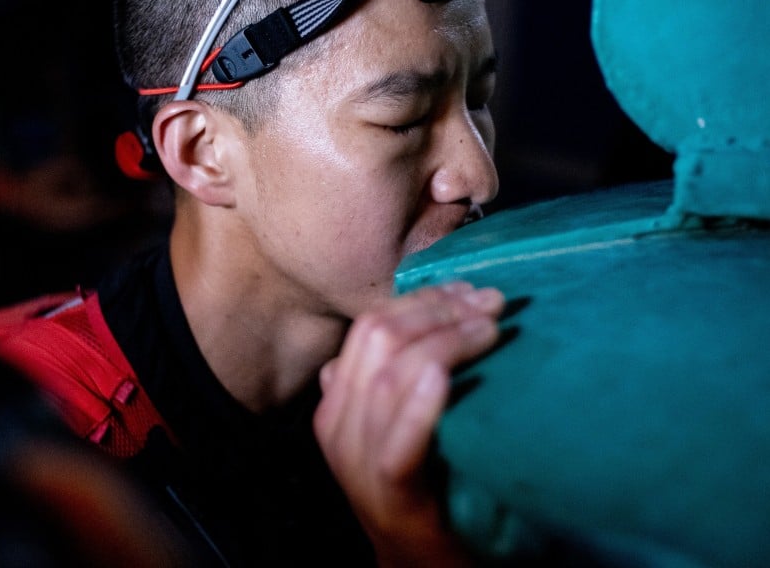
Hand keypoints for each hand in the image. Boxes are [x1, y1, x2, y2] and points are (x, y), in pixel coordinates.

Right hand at [313, 282, 504, 566]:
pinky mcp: (389, 496)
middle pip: (377, 339)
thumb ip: (389, 379)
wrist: (417, 565)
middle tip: (492, 303)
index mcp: (338, 402)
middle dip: (437, 311)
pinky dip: (420, 405)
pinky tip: (446, 377)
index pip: (370, 326)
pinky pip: (396, 444)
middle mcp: (338, 425)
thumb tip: (412, 319)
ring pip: (388, 378)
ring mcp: (357, 463)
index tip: (470, 288)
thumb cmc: (420, 485)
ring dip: (444, 343)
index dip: (421, 298)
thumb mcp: (396, 422)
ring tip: (490, 329)